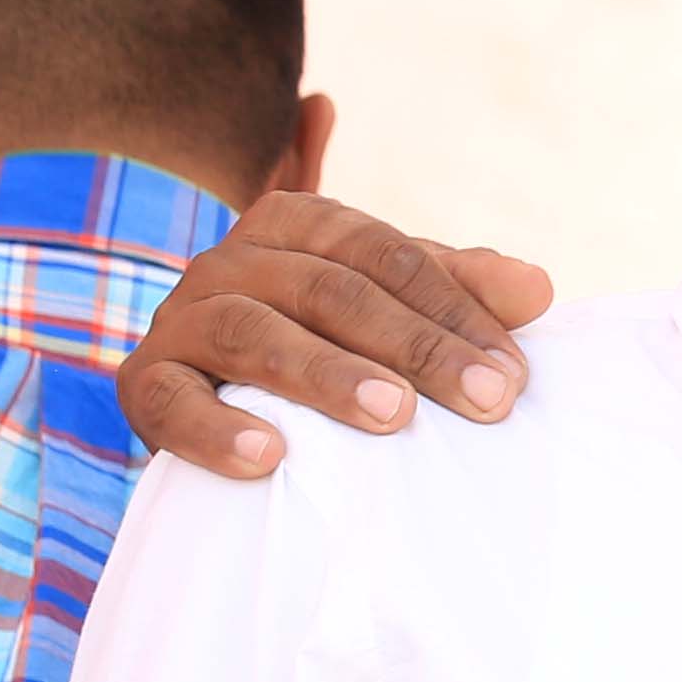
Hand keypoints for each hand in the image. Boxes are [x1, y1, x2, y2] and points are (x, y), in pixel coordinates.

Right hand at [118, 192, 553, 479]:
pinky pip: (169, 399)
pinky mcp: (144, 382)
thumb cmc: (332, 347)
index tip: (513, 374)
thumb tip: (537, 286)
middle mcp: (232, 259)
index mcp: (299, 224)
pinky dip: (216, 428)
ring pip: (252, 332)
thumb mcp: (395, 310)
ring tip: (392, 417)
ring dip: (327, 375)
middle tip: (485, 400)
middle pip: (330, 290)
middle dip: (416, 347)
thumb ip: (458, 291)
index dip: (456, 311)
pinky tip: (270, 457)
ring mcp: (181, 317)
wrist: (220, 400)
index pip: (387, 257)